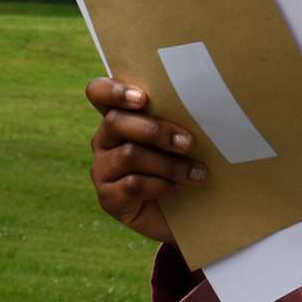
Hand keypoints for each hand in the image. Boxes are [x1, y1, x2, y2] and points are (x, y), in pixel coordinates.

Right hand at [86, 77, 205, 245]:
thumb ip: (178, 116)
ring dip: (169, 164)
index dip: (113, 91)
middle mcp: (104, 140)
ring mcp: (103, 170)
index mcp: (120, 116)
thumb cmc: (187, 161)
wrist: (188, 210)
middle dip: (156, 131)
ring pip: (129, 154)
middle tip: (188, 143)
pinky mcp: (108, 198)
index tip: (143, 99)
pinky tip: (179, 188)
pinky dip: (161, 185)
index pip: (98, 92)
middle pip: (116, 122)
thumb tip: (203, 102)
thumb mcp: (182, 135)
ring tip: (196, 173)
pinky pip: (132, 184)